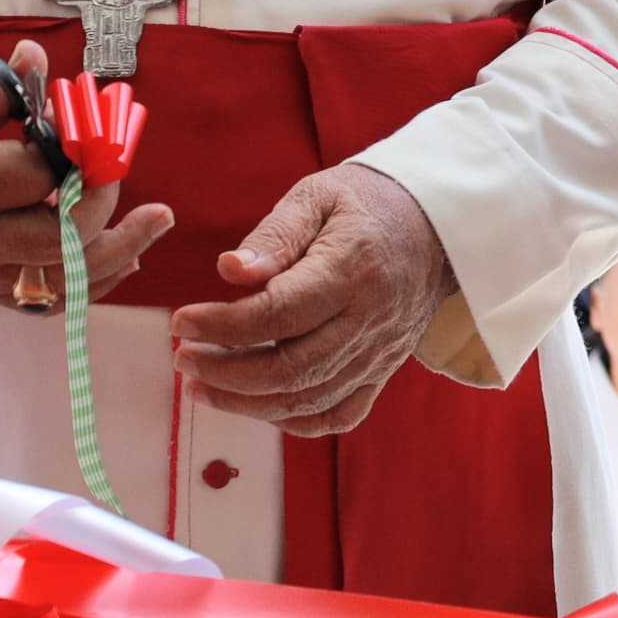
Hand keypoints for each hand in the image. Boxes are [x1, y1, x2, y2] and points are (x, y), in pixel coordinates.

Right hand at [0, 40, 172, 305]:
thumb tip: (39, 61)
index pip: (31, 173)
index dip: (71, 145)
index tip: (85, 118)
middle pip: (57, 234)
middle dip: (102, 196)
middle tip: (118, 160)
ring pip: (64, 279)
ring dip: (119, 248)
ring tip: (157, 219)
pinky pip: (49, 300)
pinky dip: (92, 280)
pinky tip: (126, 255)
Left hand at [170, 161, 455, 435]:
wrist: (436, 228)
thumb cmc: (365, 205)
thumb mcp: (317, 197)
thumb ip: (274, 235)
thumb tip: (229, 271)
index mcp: (351, 269)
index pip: (279, 313)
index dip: (223, 326)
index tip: (180, 322)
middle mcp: (370, 319)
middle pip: (292, 368)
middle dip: (226, 372)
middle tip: (183, 359)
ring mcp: (380, 352)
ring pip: (309, 398)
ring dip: (247, 402)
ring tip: (201, 386)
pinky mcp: (383, 370)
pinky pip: (339, 414)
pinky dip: (293, 420)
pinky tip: (255, 405)